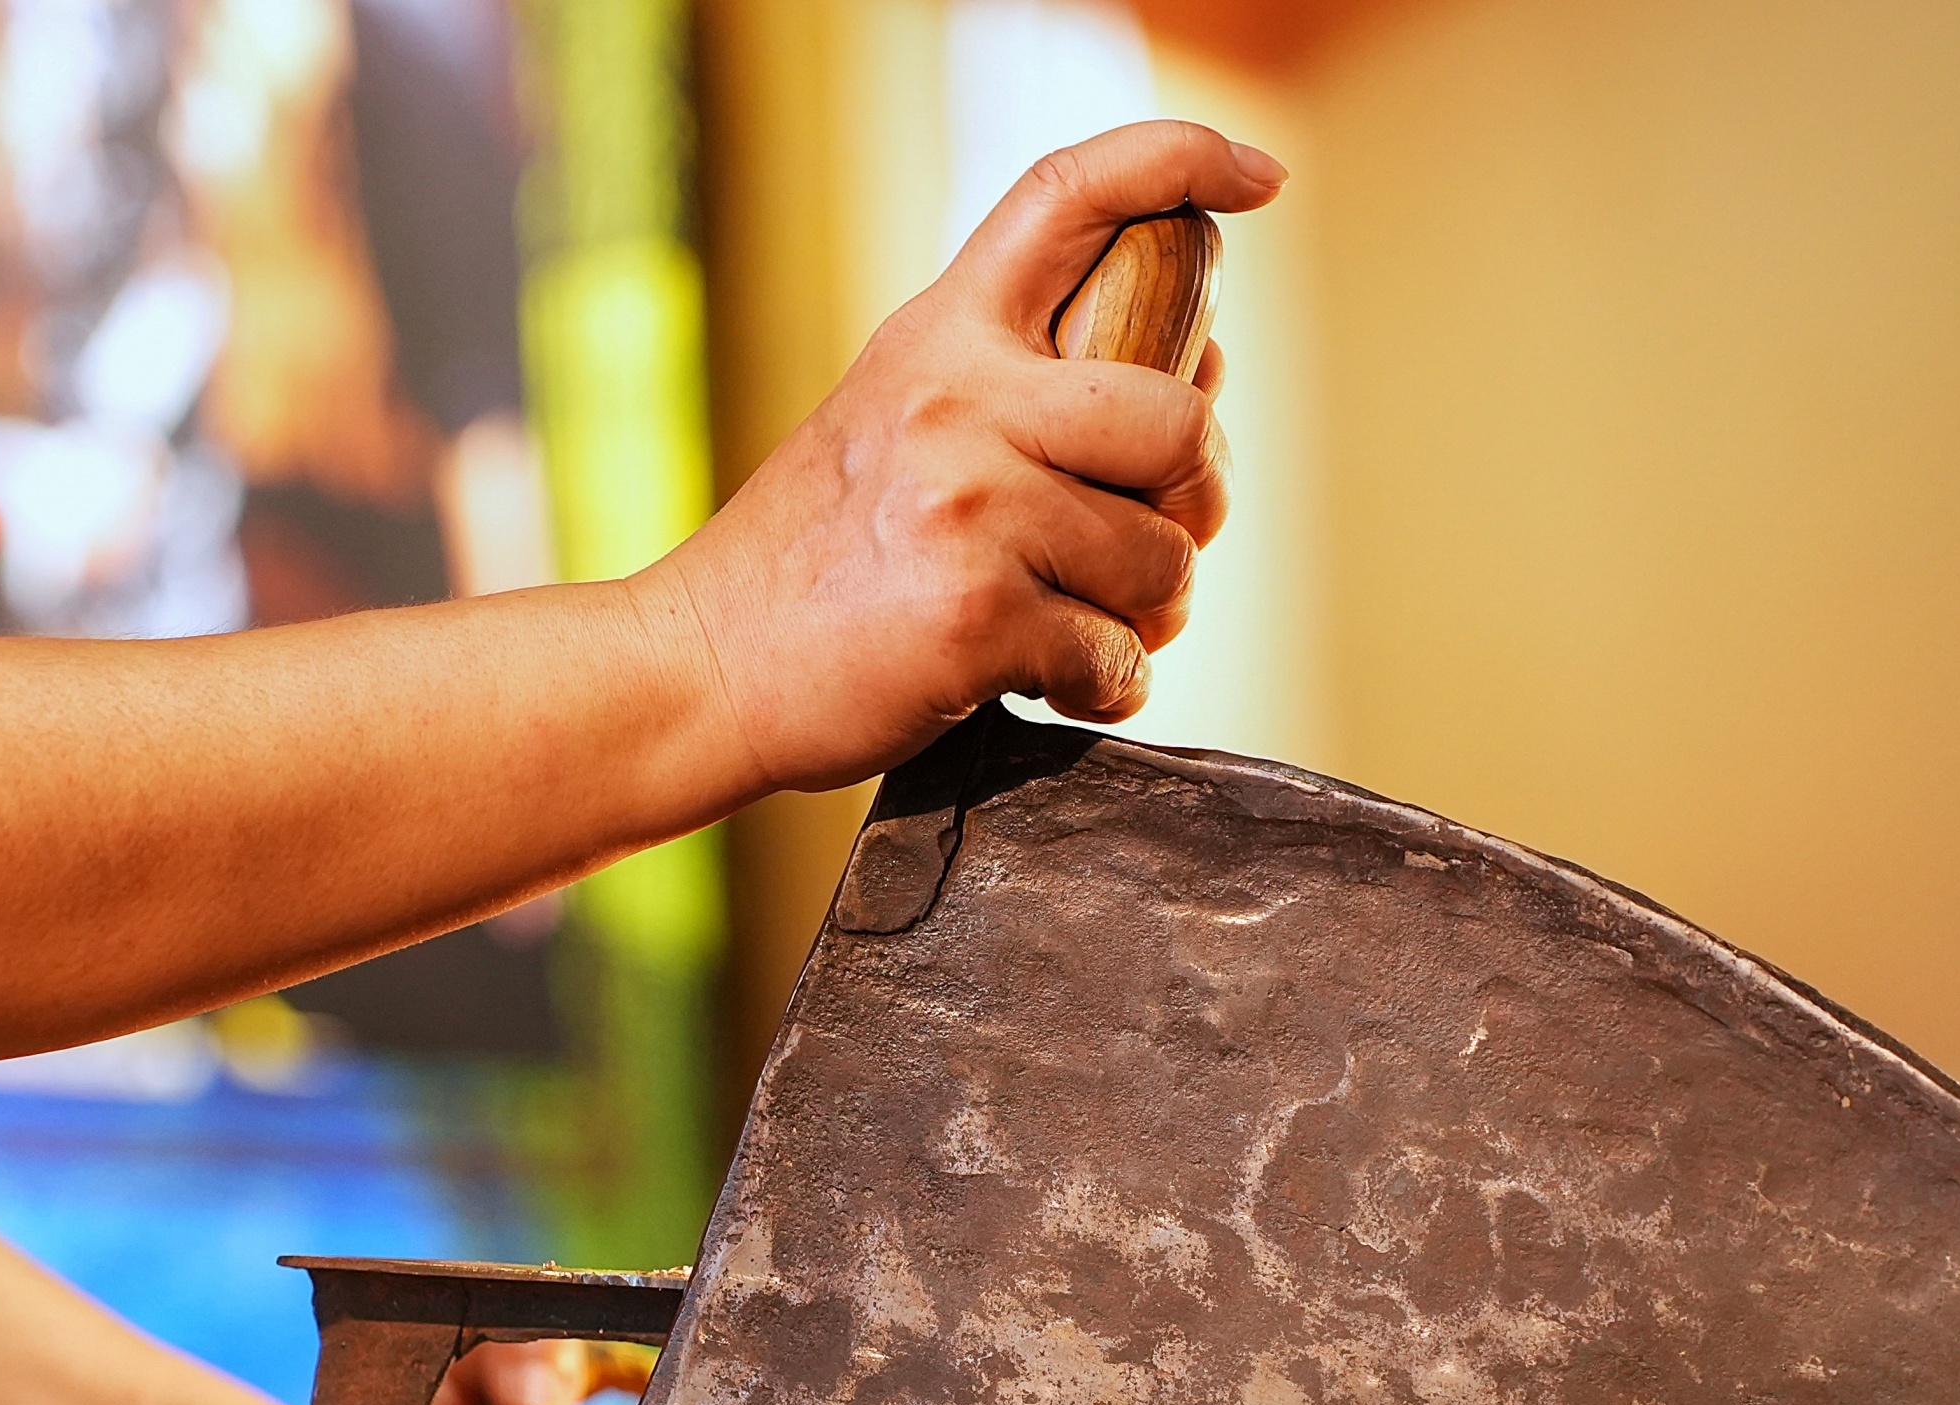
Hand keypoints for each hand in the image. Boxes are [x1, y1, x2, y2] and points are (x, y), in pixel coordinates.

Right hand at [642, 118, 1283, 791]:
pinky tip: (1052, 684)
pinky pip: (1115, 656)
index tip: (1256, 180)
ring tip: (1082, 625)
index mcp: (941, 336)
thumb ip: (1014, 384)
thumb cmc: (809, 560)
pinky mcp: (978, 619)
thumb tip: (1195, 368)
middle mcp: (959, 405)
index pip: (1069, 196)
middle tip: (1157, 540)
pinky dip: (1105, 687)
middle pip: (1176, 420)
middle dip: (1198, 497)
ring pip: (1160, 557)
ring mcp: (971, 510)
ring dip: (1147, 613)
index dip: (1180, 161)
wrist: (702, 668)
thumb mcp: (889, 416)